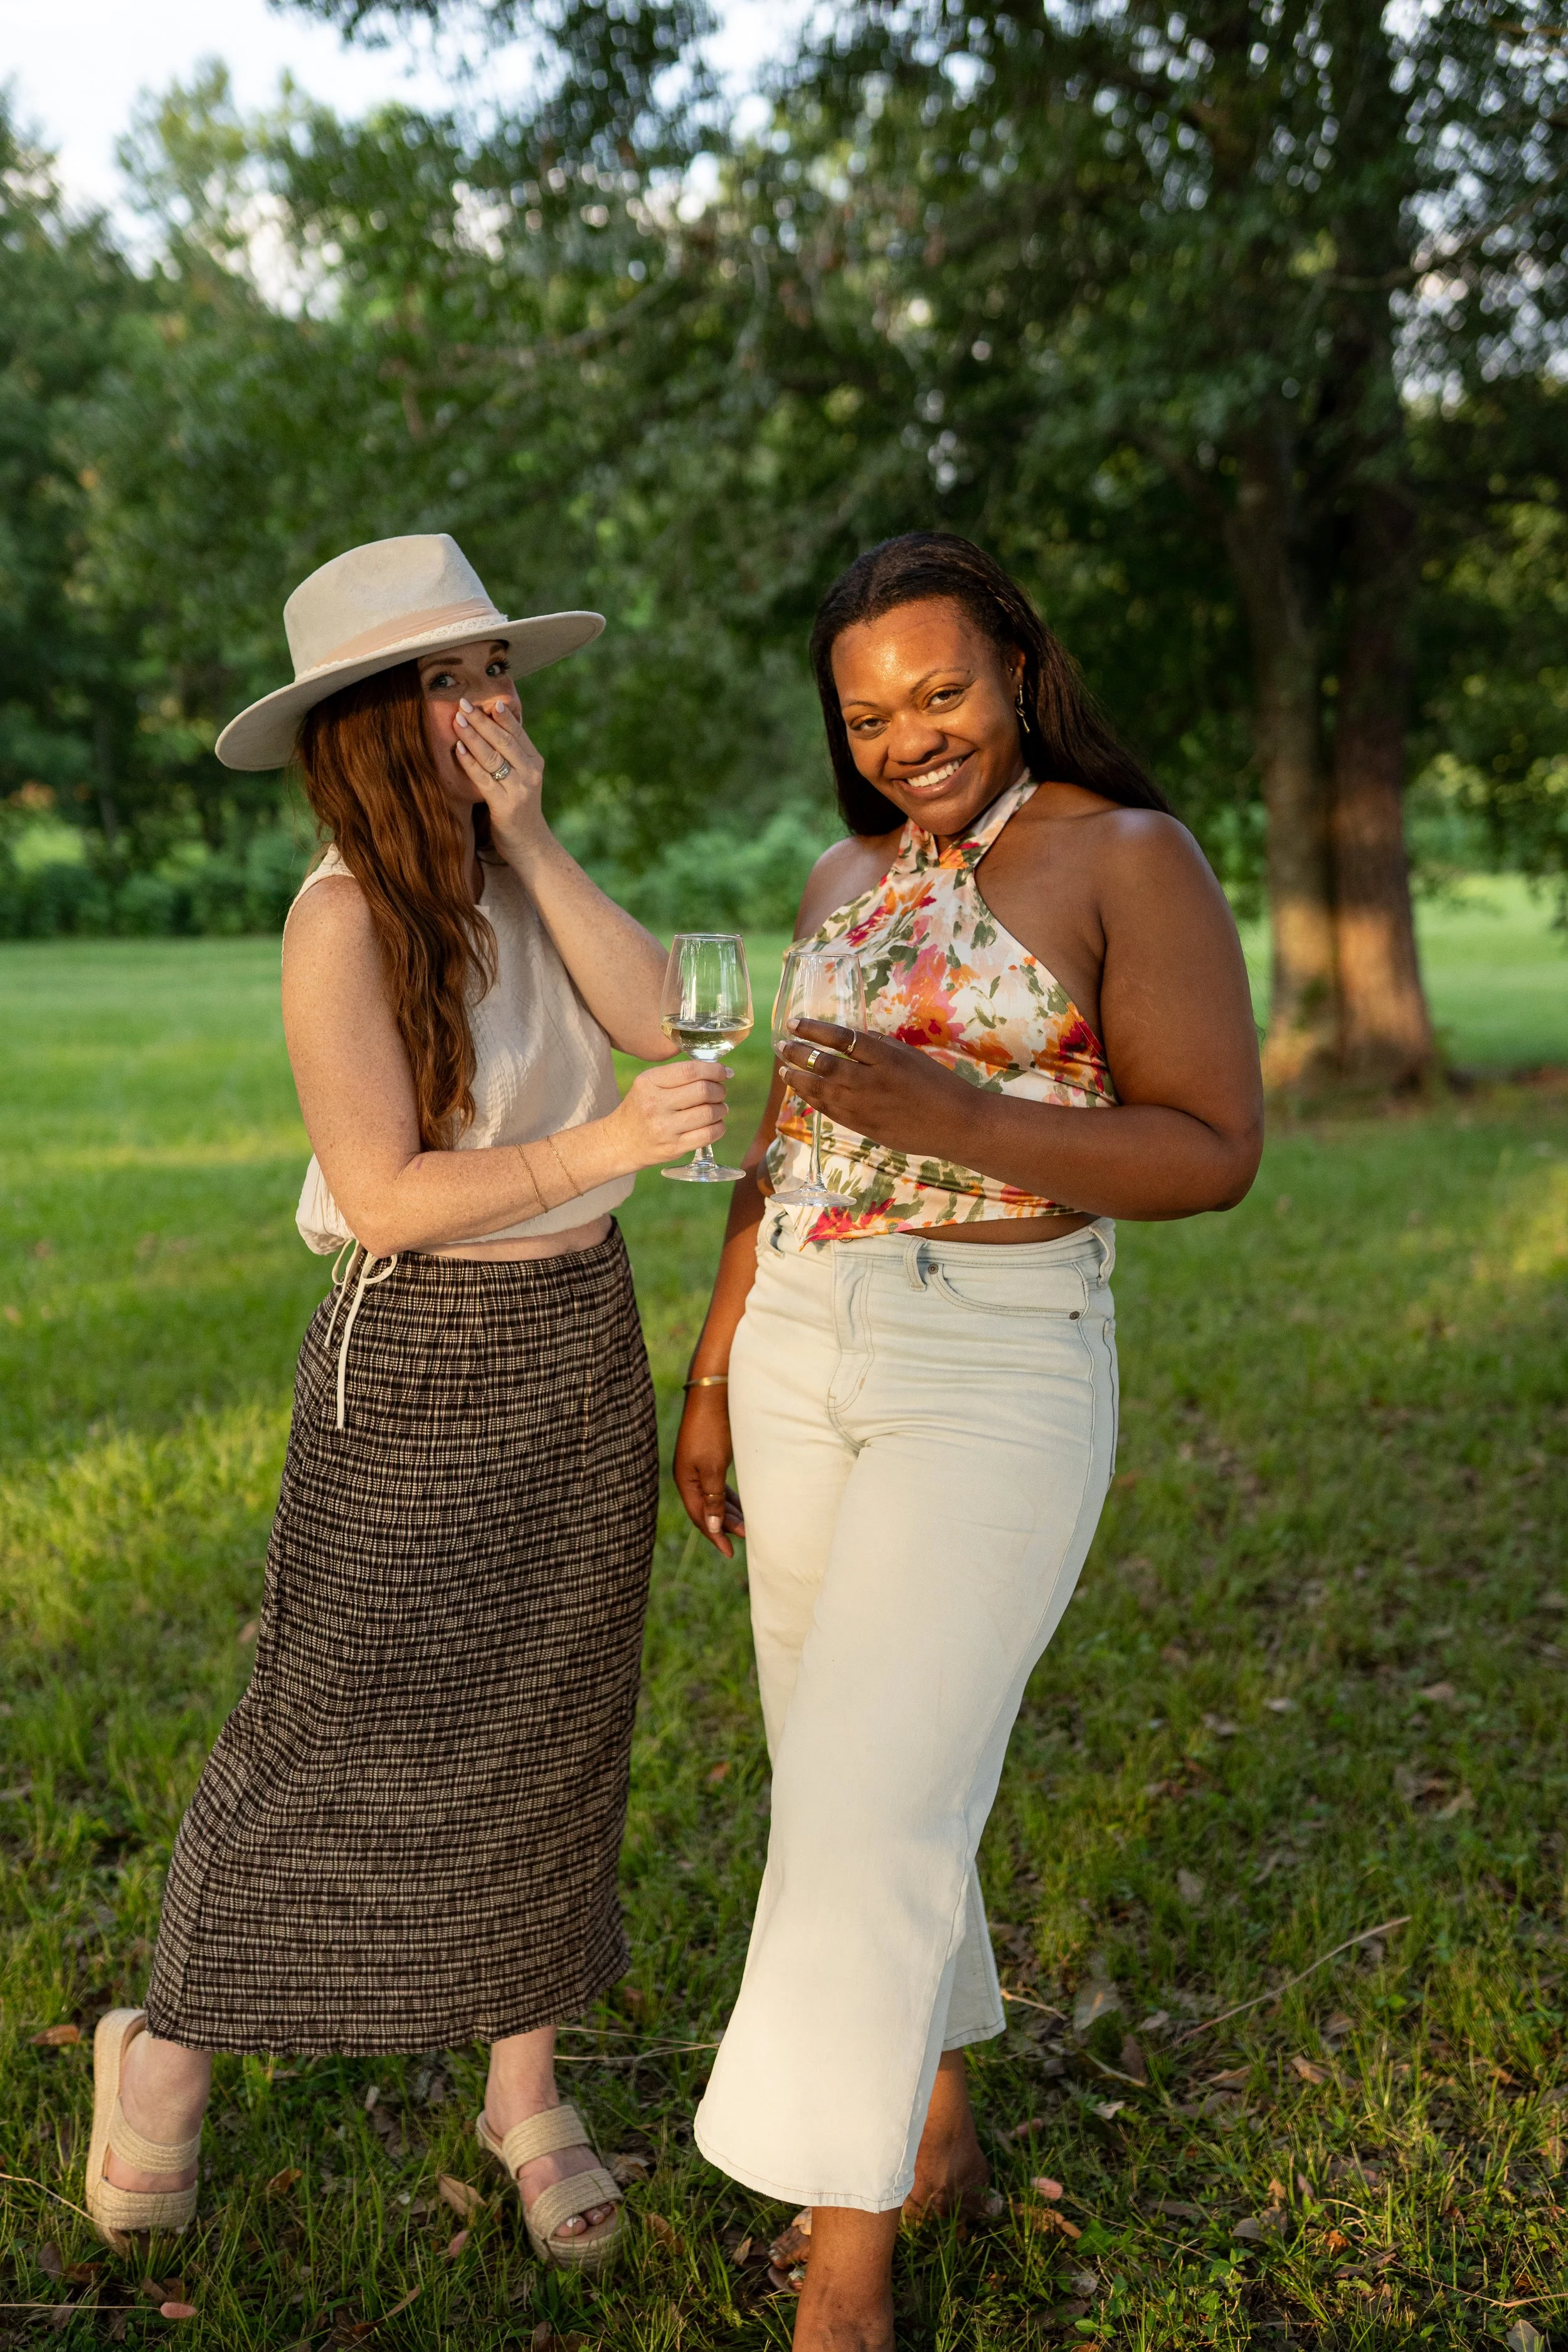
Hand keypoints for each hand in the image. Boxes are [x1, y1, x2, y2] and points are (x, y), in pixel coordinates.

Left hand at [452, 694, 546, 860]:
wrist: (531, 846)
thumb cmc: (520, 810)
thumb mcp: (523, 779)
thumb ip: (512, 757)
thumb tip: (490, 728)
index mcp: (535, 763)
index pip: (517, 733)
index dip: (502, 716)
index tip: (487, 700)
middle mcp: (530, 773)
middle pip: (503, 740)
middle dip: (481, 720)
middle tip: (463, 703)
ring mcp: (519, 789)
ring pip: (492, 756)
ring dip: (472, 736)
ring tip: (457, 720)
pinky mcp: (505, 806)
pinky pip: (484, 778)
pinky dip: (470, 762)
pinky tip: (459, 749)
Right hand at [608, 1060, 728, 1173]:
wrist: (619, 1142)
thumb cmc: (640, 1109)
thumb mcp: (648, 1084)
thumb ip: (677, 1075)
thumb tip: (718, 1071)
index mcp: (649, 1083)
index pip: (690, 1071)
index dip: (714, 1070)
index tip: (723, 1072)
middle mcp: (655, 1104)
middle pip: (703, 1091)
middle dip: (719, 1090)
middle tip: (719, 1092)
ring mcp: (664, 1128)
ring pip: (709, 1113)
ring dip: (721, 1109)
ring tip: (718, 1108)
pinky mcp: (673, 1147)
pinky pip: (708, 1135)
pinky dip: (719, 1127)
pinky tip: (715, 1123)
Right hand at [674, 1387, 745, 1558]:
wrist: (713, 1393)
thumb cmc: (712, 1429)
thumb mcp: (714, 1467)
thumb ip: (713, 1498)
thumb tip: (711, 1528)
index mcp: (686, 1481)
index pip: (700, 1517)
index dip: (715, 1536)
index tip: (730, 1553)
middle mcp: (689, 1476)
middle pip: (706, 1510)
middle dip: (725, 1525)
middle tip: (747, 1537)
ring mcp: (697, 1466)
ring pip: (713, 1498)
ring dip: (729, 1512)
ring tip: (747, 1525)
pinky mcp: (708, 1457)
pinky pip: (718, 1485)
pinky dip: (729, 1497)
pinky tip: (740, 1503)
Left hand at [777, 1018, 974, 1156]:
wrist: (956, 1124)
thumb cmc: (937, 1085)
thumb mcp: (910, 1055)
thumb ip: (879, 1046)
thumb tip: (851, 1037)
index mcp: (886, 1058)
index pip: (841, 1038)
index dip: (814, 1029)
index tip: (794, 1022)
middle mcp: (872, 1082)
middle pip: (824, 1065)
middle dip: (797, 1054)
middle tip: (781, 1045)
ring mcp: (866, 1107)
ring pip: (821, 1091)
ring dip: (799, 1079)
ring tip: (784, 1070)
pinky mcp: (864, 1127)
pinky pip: (831, 1111)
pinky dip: (813, 1099)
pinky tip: (803, 1091)